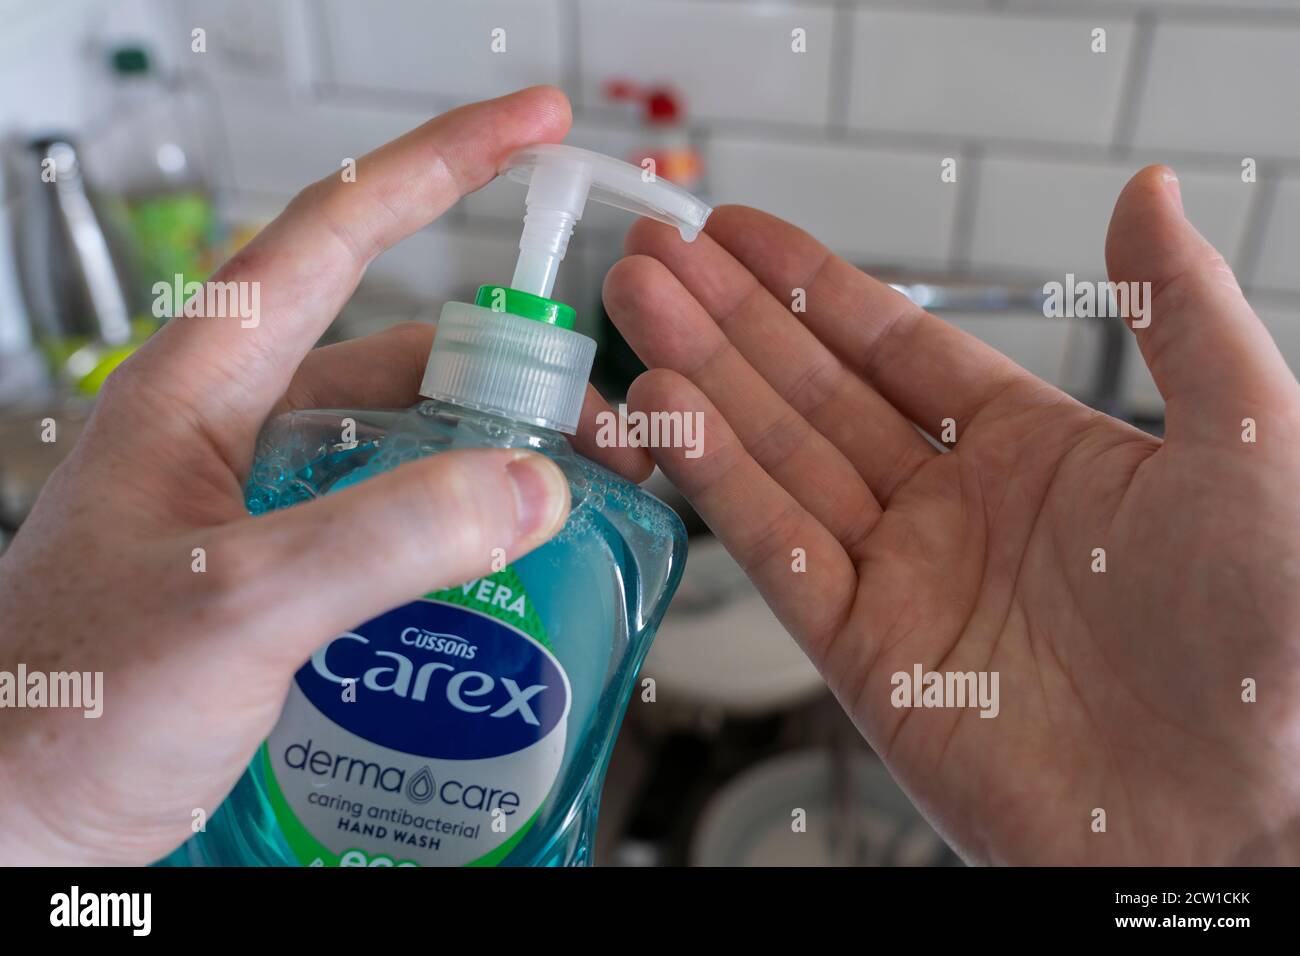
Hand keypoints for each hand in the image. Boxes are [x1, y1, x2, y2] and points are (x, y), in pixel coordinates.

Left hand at [0, 87, 649, 864]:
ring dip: (498, 460)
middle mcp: (241, 429)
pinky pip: (399, 522)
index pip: (337, 231)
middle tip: (603, 418)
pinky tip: (508, 576)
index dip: (445, 164)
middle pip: (407, 352)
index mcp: (204, 387)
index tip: (533, 127)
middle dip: (517, 368)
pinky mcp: (288, 571)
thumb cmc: (58, 709)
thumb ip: (383, 539)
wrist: (12, 822)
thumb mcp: (233, 607)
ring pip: (413, 442)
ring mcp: (266, 502)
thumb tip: (527, 486)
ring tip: (576, 505)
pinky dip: (463, 532)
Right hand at [604, 166, 1299, 863]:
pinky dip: (716, 483)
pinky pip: (776, 552)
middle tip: (651, 257)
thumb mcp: (1251, 438)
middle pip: (814, 395)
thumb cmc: (1281, 636)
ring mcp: (905, 583)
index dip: (811, 287)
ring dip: (701, 383)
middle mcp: (955, 512)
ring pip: (777, 463)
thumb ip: (1180, 314)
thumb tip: (1148, 191)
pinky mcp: (868, 658)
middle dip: (730, 320)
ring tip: (635, 311)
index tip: (736, 234)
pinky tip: (664, 414)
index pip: (893, 349)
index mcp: (1034, 453)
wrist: (1247, 814)